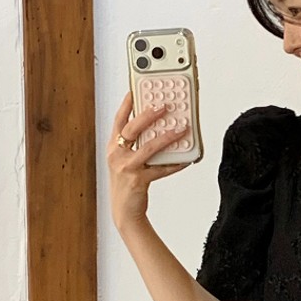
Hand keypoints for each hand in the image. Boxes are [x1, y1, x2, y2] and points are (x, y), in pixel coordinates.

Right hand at [107, 92, 191, 229]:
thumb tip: (158, 128)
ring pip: (149, 147)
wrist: (123, 210)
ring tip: (181, 129)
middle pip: (132, 129)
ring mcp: (126, 168)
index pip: (119, 120)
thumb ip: (136, 145)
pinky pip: (161, 169)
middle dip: (149, 115)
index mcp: (113, 147)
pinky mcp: (138, 180)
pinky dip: (175, 163)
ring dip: (167, 136)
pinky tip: (186, 158)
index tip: (135, 90)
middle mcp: (117, 155)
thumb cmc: (126, 183)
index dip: (126, 104)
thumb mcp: (125, 160)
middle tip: (164, 105)